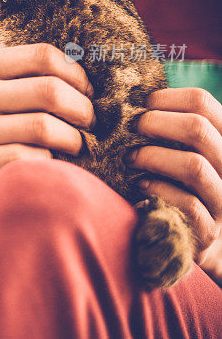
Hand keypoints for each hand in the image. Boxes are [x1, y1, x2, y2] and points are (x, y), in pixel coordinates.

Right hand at [0, 43, 94, 237]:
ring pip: (43, 128)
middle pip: (49, 91)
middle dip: (82, 110)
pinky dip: (48, 164)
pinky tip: (48, 166)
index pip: (43, 55)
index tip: (86, 94)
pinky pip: (26, 160)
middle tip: (88, 124)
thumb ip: (25, 78)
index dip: (77, 75)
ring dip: (73, 140)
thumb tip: (87, 79)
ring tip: (75, 146)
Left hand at [128, 88, 221, 284]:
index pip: (204, 102)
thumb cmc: (182, 185)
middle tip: (131, 129)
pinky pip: (185, 203)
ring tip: (130, 157)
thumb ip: (171, 127)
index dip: (167, 97)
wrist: (197, 241)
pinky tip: (141, 185)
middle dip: (155, 123)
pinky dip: (157, 189)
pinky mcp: (208, 230)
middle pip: (198, 129)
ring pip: (194, 166)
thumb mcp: (183, 151)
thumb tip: (134, 97)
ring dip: (153, 156)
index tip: (140, 104)